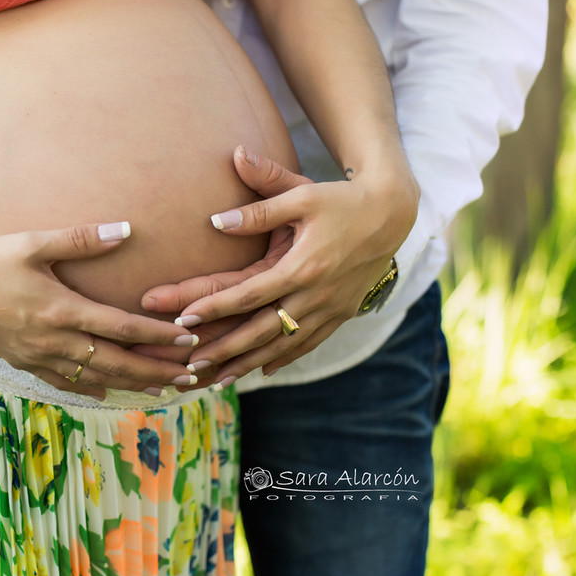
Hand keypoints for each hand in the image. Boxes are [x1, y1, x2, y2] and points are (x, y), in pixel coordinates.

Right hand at [0, 221, 200, 399]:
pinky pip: (66, 383)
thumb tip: (125, 229)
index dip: (159, 335)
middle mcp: (56, 341)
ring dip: (134, 383)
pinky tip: (109, 392)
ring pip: (97, 378)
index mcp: (62, 310)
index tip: (189, 338)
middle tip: (193, 374)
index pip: (123, 328)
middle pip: (118, 361)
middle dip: (158, 368)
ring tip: (165, 387)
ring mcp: (40, 357)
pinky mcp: (25, 363)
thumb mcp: (32, 243)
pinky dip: (93, 389)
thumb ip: (80, 238)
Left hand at [142, 145, 416, 386]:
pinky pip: (309, 343)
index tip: (184, 318)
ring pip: (284, 345)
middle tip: (191, 364)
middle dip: (225, 349)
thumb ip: (259, 210)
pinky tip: (263, 370)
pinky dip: (284, 358)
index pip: (250, 294)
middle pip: (262, 330)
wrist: (391, 214)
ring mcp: (331, 309)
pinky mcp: (342, 314)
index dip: (216, 307)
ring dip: (250, 363)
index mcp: (303, 266)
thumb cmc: (342, 199)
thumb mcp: (301, 196)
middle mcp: (316, 295)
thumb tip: (216, 219)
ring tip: (219, 379)